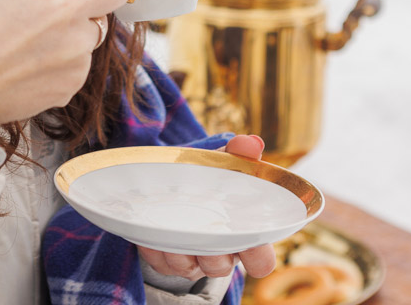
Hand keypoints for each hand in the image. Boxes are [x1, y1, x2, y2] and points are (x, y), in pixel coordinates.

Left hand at [137, 134, 276, 280]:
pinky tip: (149, 225)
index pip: (261, 261)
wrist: (172, 183)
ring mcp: (191, 260)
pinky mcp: (164, 260)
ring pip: (187, 267)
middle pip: (221, 268)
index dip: (259, 256)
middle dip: (213, 255)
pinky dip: (154, 245)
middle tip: (205, 231)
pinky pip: (158, 261)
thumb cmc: (208, 177)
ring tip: (171, 223)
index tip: (249, 237)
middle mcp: (219, 254)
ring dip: (179, 249)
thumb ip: (238, 153)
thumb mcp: (222, 164)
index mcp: (242, 235)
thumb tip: (252, 143)